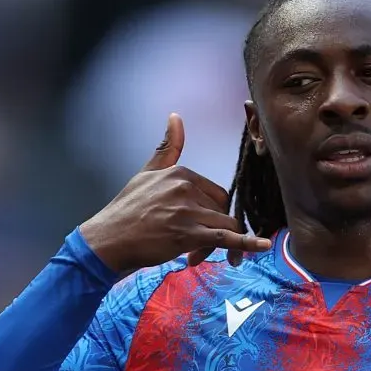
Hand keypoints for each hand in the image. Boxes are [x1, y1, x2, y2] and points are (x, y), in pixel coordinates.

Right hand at [79, 113, 270, 272]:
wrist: (107, 241)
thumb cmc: (127, 210)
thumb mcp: (146, 173)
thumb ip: (167, 148)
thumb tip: (176, 116)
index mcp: (181, 173)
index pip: (216, 193)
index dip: (210, 213)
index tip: (194, 226)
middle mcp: (186, 188)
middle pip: (223, 210)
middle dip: (215, 229)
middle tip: (194, 245)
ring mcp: (188, 211)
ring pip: (225, 226)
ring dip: (216, 245)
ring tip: (193, 255)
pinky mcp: (188, 233)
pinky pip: (227, 238)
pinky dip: (247, 243)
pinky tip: (263, 244)